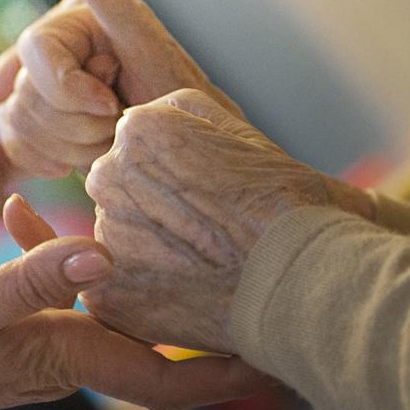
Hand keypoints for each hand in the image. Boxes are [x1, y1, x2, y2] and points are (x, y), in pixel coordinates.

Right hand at [0, 0, 242, 177]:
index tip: (110, 103)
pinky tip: (90, 154)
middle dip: (78, 123)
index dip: (68, 88)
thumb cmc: (174, 93)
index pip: (34, 50)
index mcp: (68, 28)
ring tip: (111, 137)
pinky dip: (56, 158)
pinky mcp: (34, 127)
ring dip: (73, 144)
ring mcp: (37, 92)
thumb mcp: (146, 43)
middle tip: (119, 120)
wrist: (180, 144)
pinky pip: (18, 146)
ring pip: (20, 125)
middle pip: (25, 95)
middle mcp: (47, 57)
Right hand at [0, 195, 267, 409]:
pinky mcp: (17, 331)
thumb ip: (28, 283)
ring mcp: (42, 346)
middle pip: (155, 349)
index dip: (222, 368)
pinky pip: (54, 293)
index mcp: (61, 355)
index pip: (163, 375)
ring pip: (110, 314)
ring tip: (164, 233)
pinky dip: (54, 256)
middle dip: (204, 328)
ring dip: (137, 280)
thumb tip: (100, 255)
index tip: (271, 350)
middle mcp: (63, 357)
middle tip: (249, 285)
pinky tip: (25, 213)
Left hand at [84, 89, 331, 352]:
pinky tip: (187, 293)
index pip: (136, 149)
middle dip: (152, 208)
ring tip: (201, 264)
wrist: (304, 278)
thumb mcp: (239, 130)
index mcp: (138, 131)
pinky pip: (115, 288)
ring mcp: (104, 236)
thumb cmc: (287, 202)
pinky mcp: (108, 293)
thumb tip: (150, 119)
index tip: (207, 194)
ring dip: (147, 250)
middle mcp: (108, 177)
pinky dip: (145, 293)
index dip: (174, 174)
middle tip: (204, 231)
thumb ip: (185, 116)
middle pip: (119, 191)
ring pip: (118, 238)